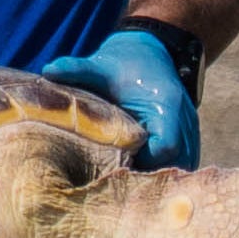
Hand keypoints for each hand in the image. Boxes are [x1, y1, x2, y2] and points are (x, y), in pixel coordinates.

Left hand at [36, 26, 197, 168]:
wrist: (151, 52)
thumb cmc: (125, 62)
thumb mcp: (101, 66)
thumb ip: (78, 70)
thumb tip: (49, 70)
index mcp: (167, 106)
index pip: (165, 147)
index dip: (143, 160)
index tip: (115, 165)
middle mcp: (185, 122)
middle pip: (177, 164)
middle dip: (149, 177)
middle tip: (117, 184)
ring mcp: (189, 131)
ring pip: (183, 166)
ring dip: (158, 177)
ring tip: (126, 185)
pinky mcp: (186, 138)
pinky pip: (183, 163)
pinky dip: (163, 173)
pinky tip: (138, 179)